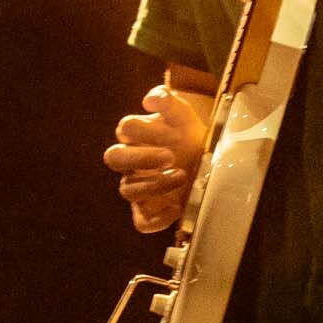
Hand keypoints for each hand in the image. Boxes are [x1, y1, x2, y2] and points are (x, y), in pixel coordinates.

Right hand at [103, 84, 210, 232]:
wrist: (209, 162)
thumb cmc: (189, 137)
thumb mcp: (184, 116)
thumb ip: (168, 102)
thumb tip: (150, 100)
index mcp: (136, 136)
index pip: (125, 128)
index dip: (146, 130)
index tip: (174, 133)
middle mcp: (131, 162)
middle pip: (114, 158)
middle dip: (141, 157)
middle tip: (171, 157)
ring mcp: (138, 186)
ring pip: (127, 190)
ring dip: (154, 185)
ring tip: (181, 176)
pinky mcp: (149, 209)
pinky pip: (141, 222)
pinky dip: (157, 219)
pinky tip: (176, 208)